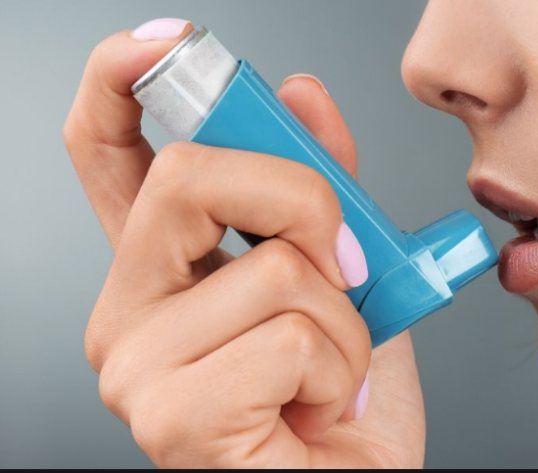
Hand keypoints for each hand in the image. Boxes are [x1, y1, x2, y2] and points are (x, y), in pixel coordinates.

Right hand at [64, 25, 425, 468]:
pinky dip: (338, 368)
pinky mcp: (171, 418)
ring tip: (329, 372)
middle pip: (188, 178)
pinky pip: (289, 338)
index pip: (108, 154)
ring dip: (345, 319)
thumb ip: (321, 187)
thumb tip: (301, 96)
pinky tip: (316, 409)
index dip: (121, 82)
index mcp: (166, 268)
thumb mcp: (345, 275)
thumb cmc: (343, 399)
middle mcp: (129, 310)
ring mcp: (137, 366)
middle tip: (344, 263)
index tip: (164, 46)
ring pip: (271, 270)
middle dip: (302, 198)